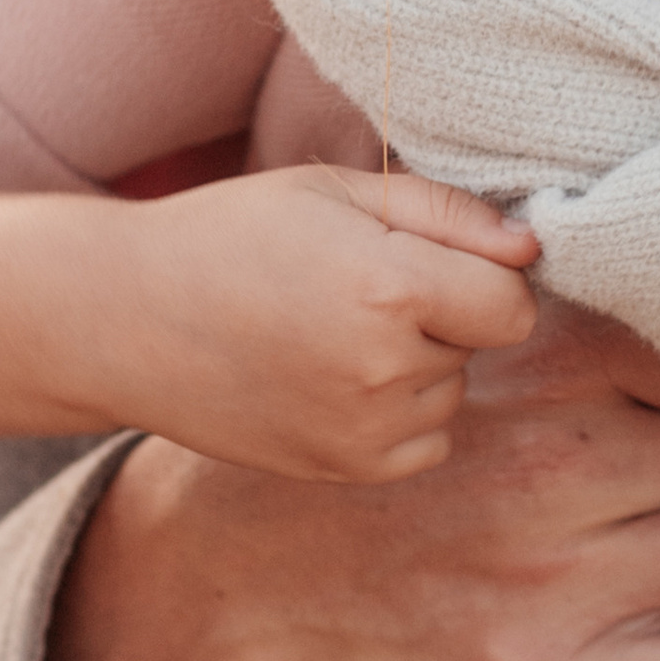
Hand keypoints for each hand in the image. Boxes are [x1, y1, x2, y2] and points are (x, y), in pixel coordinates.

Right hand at [121, 166, 537, 483]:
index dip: (483, 273)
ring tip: (329, 331)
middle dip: (441, 312)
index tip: (427, 257)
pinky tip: (329, 376)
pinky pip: (423, 442)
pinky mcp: (343, 470)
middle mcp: (383, 371)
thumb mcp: (335, 191)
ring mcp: (362, 432)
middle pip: (479, 344)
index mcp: (389, 289)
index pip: (513, 302)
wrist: (126, 318)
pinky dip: (396, 413)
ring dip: (417, 363)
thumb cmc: (232, 235)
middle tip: (350, 286)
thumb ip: (447, 214)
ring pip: (450, 392)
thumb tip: (533, 247)